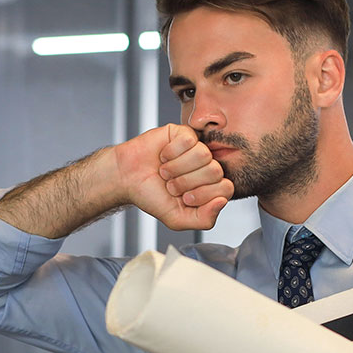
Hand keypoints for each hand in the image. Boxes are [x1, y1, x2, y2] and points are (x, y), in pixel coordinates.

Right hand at [115, 123, 233, 230]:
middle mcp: (207, 167)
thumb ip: (205, 219)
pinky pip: (189, 140)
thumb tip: (222, 201)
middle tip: (171, 184)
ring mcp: (197, 148)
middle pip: (215, 171)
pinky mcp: (184, 133)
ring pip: (203, 154)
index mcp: (211, 187)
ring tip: (165, 171)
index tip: (184, 198)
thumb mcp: (178, 219)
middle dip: (187, 182)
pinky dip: (171, 152)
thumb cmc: (151, 196)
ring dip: (177, 167)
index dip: (203, 195)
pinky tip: (163, 156)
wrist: (127, 178)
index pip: (226, 188)